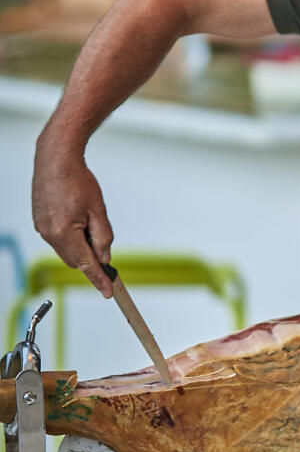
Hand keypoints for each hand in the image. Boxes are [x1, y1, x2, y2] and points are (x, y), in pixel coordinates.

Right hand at [32, 138, 114, 296]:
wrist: (56, 160)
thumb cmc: (77, 180)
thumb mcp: (98, 210)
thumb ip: (103, 238)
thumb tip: (104, 258)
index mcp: (65, 233)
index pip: (86, 265)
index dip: (98, 280)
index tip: (108, 292)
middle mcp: (49, 234)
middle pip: (75, 261)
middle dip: (91, 258)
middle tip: (102, 244)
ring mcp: (42, 229)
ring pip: (67, 250)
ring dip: (80, 246)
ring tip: (87, 221)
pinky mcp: (40, 223)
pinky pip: (58, 239)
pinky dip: (71, 237)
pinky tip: (76, 218)